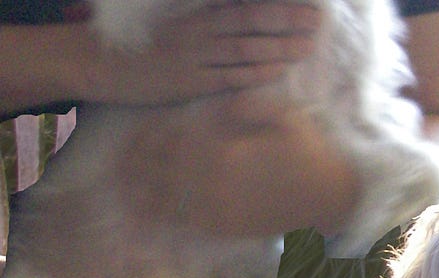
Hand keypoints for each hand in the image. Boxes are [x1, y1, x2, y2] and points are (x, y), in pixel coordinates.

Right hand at [71, 1, 320, 105]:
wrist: (98, 61)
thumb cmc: (143, 40)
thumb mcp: (176, 19)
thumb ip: (211, 17)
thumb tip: (245, 13)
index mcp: (195, 13)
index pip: (241, 6)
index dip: (273, 6)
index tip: (303, 4)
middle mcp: (197, 32)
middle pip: (250, 23)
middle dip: (285, 21)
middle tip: (315, 22)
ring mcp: (194, 58)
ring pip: (244, 51)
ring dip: (279, 48)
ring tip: (307, 46)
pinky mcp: (189, 83)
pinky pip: (229, 78)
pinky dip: (256, 73)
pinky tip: (279, 70)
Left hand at [122, 89, 358, 236]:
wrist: (330, 199)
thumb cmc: (310, 155)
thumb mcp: (286, 118)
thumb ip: (251, 107)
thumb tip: (221, 104)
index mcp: (225, 150)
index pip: (175, 140)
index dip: (152, 136)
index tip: (140, 131)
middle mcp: (213, 181)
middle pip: (160, 170)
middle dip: (135, 163)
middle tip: (119, 157)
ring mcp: (217, 208)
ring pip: (163, 199)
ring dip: (136, 191)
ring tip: (119, 185)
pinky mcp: (223, 228)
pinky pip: (182, 224)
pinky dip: (157, 220)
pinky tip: (139, 214)